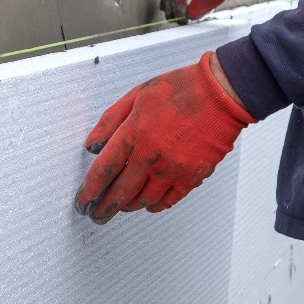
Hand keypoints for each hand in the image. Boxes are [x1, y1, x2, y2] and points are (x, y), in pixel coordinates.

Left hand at [74, 52, 254, 223]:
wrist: (222, 93)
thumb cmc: (181, 89)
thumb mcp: (136, 95)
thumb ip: (110, 121)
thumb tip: (92, 145)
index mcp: (133, 134)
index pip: (102, 172)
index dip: (88, 192)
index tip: (81, 203)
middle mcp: (151, 155)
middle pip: (120, 193)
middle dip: (104, 208)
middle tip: (96, 214)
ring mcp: (173, 168)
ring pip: (143, 200)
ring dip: (128, 206)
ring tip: (120, 206)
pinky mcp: (193, 175)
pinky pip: (169, 200)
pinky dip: (155, 205)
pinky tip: (148, 203)